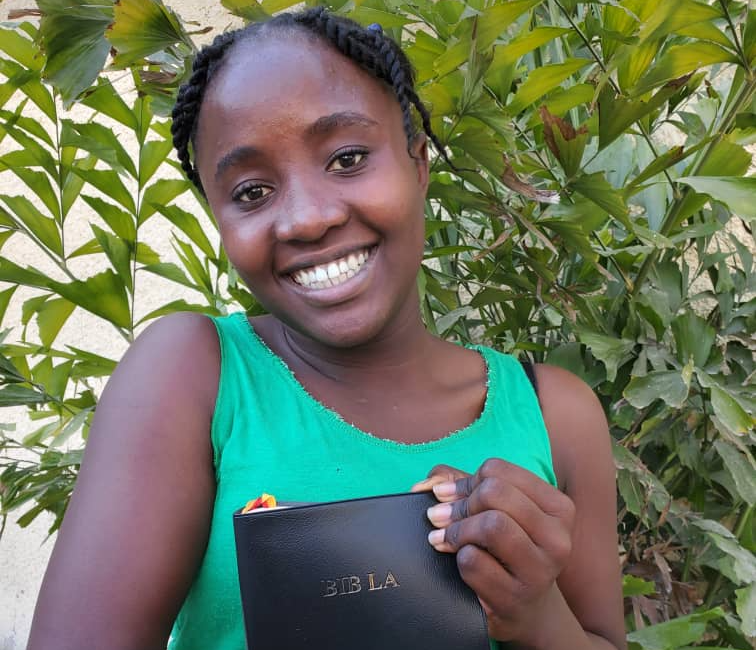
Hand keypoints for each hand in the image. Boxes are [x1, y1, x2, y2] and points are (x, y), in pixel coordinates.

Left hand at [420, 459, 575, 646]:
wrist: (524, 609)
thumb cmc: (503, 549)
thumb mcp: (492, 510)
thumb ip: (457, 484)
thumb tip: (426, 486)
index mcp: (557, 507)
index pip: (497, 471)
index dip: (465, 482)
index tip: (450, 496)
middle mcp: (557, 538)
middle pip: (493, 493)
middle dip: (459, 505)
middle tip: (440, 517)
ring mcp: (540, 572)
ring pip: (491, 525)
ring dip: (457, 530)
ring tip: (444, 539)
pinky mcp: (515, 599)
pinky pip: (474, 562)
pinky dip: (458, 559)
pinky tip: (460, 564)